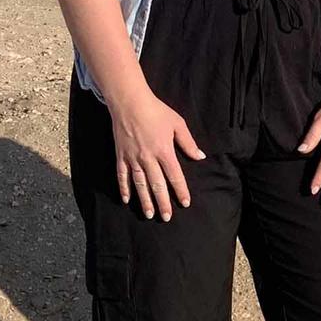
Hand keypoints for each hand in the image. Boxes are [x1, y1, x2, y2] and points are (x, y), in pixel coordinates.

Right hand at [107, 90, 203, 220]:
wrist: (130, 102)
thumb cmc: (156, 111)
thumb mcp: (177, 123)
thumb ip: (188, 142)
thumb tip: (200, 157)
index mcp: (164, 151)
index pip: (175, 176)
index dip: (181, 191)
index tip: (185, 203)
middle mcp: (148, 158)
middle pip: (157, 185)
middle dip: (162, 202)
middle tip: (166, 217)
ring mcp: (133, 158)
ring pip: (140, 184)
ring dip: (145, 200)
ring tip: (149, 214)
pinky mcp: (121, 155)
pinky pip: (122, 176)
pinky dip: (124, 188)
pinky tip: (127, 200)